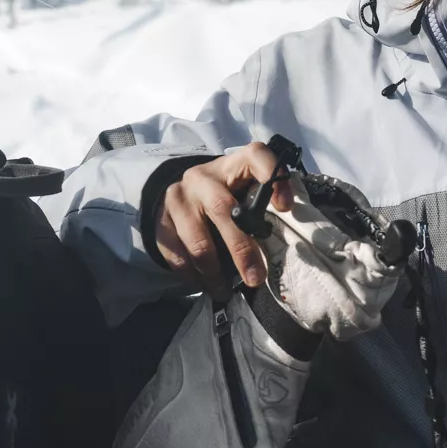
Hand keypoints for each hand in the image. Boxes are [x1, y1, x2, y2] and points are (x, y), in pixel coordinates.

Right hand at [154, 142, 293, 298]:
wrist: (181, 193)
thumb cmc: (226, 194)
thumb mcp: (244, 189)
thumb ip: (260, 203)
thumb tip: (282, 241)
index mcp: (232, 164)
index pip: (256, 156)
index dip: (274, 177)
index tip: (286, 207)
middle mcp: (203, 177)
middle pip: (223, 211)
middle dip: (242, 250)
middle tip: (255, 278)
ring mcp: (178, 198)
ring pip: (197, 242)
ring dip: (214, 273)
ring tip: (224, 290)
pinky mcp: (161, 220)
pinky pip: (177, 254)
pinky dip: (191, 274)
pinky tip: (202, 283)